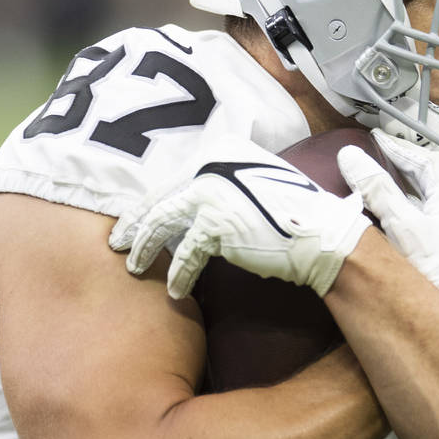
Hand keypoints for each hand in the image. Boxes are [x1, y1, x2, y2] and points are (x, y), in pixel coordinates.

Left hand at [110, 138, 371, 298]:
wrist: (320, 234)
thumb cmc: (295, 214)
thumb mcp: (255, 182)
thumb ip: (224, 185)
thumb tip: (191, 205)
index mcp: (222, 150)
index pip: (176, 177)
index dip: (154, 201)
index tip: (137, 218)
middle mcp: (211, 164)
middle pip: (162, 196)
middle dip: (136, 223)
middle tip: (118, 242)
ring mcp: (211, 192)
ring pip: (163, 222)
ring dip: (145, 247)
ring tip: (134, 266)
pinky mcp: (214, 224)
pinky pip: (186, 254)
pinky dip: (179, 273)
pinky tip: (174, 289)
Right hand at [336, 130, 438, 317]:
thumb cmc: (430, 271)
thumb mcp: (403, 225)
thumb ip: (378, 190)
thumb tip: (350, 155)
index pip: (429, 163)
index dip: (403, 148)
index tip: (378, 140)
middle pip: (426, 181)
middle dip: (400, 165)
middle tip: (373, 155)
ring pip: (419, 203)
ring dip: (396, 188)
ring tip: (370, 179)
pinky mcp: (430, 256)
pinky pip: (412, 222)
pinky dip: (394, 211)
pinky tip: (377, 216)